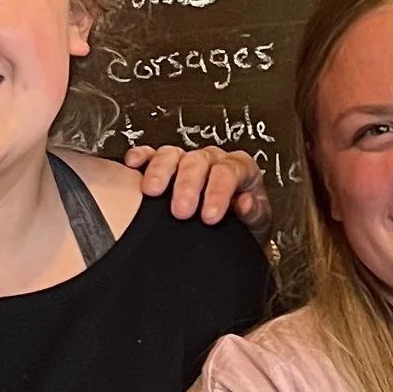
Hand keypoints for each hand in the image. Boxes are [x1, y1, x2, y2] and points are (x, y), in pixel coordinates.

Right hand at [124, 142, 271, 239]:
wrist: (235, 237)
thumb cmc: (245, 227)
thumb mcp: (258, 224)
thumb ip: (254, 213)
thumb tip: (245, 203)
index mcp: (241, 169)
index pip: (229, 172)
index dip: (218, 192)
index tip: (209, 215)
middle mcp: (214, 161)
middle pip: (198, 161)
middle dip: (187, 185)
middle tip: (181, 211)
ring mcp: (189, 161)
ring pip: (174, 154)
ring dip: (161, 171)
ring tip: (153, 191)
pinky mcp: (168, 166)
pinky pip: (153, 154)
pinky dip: (143, 157)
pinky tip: (135, 164)